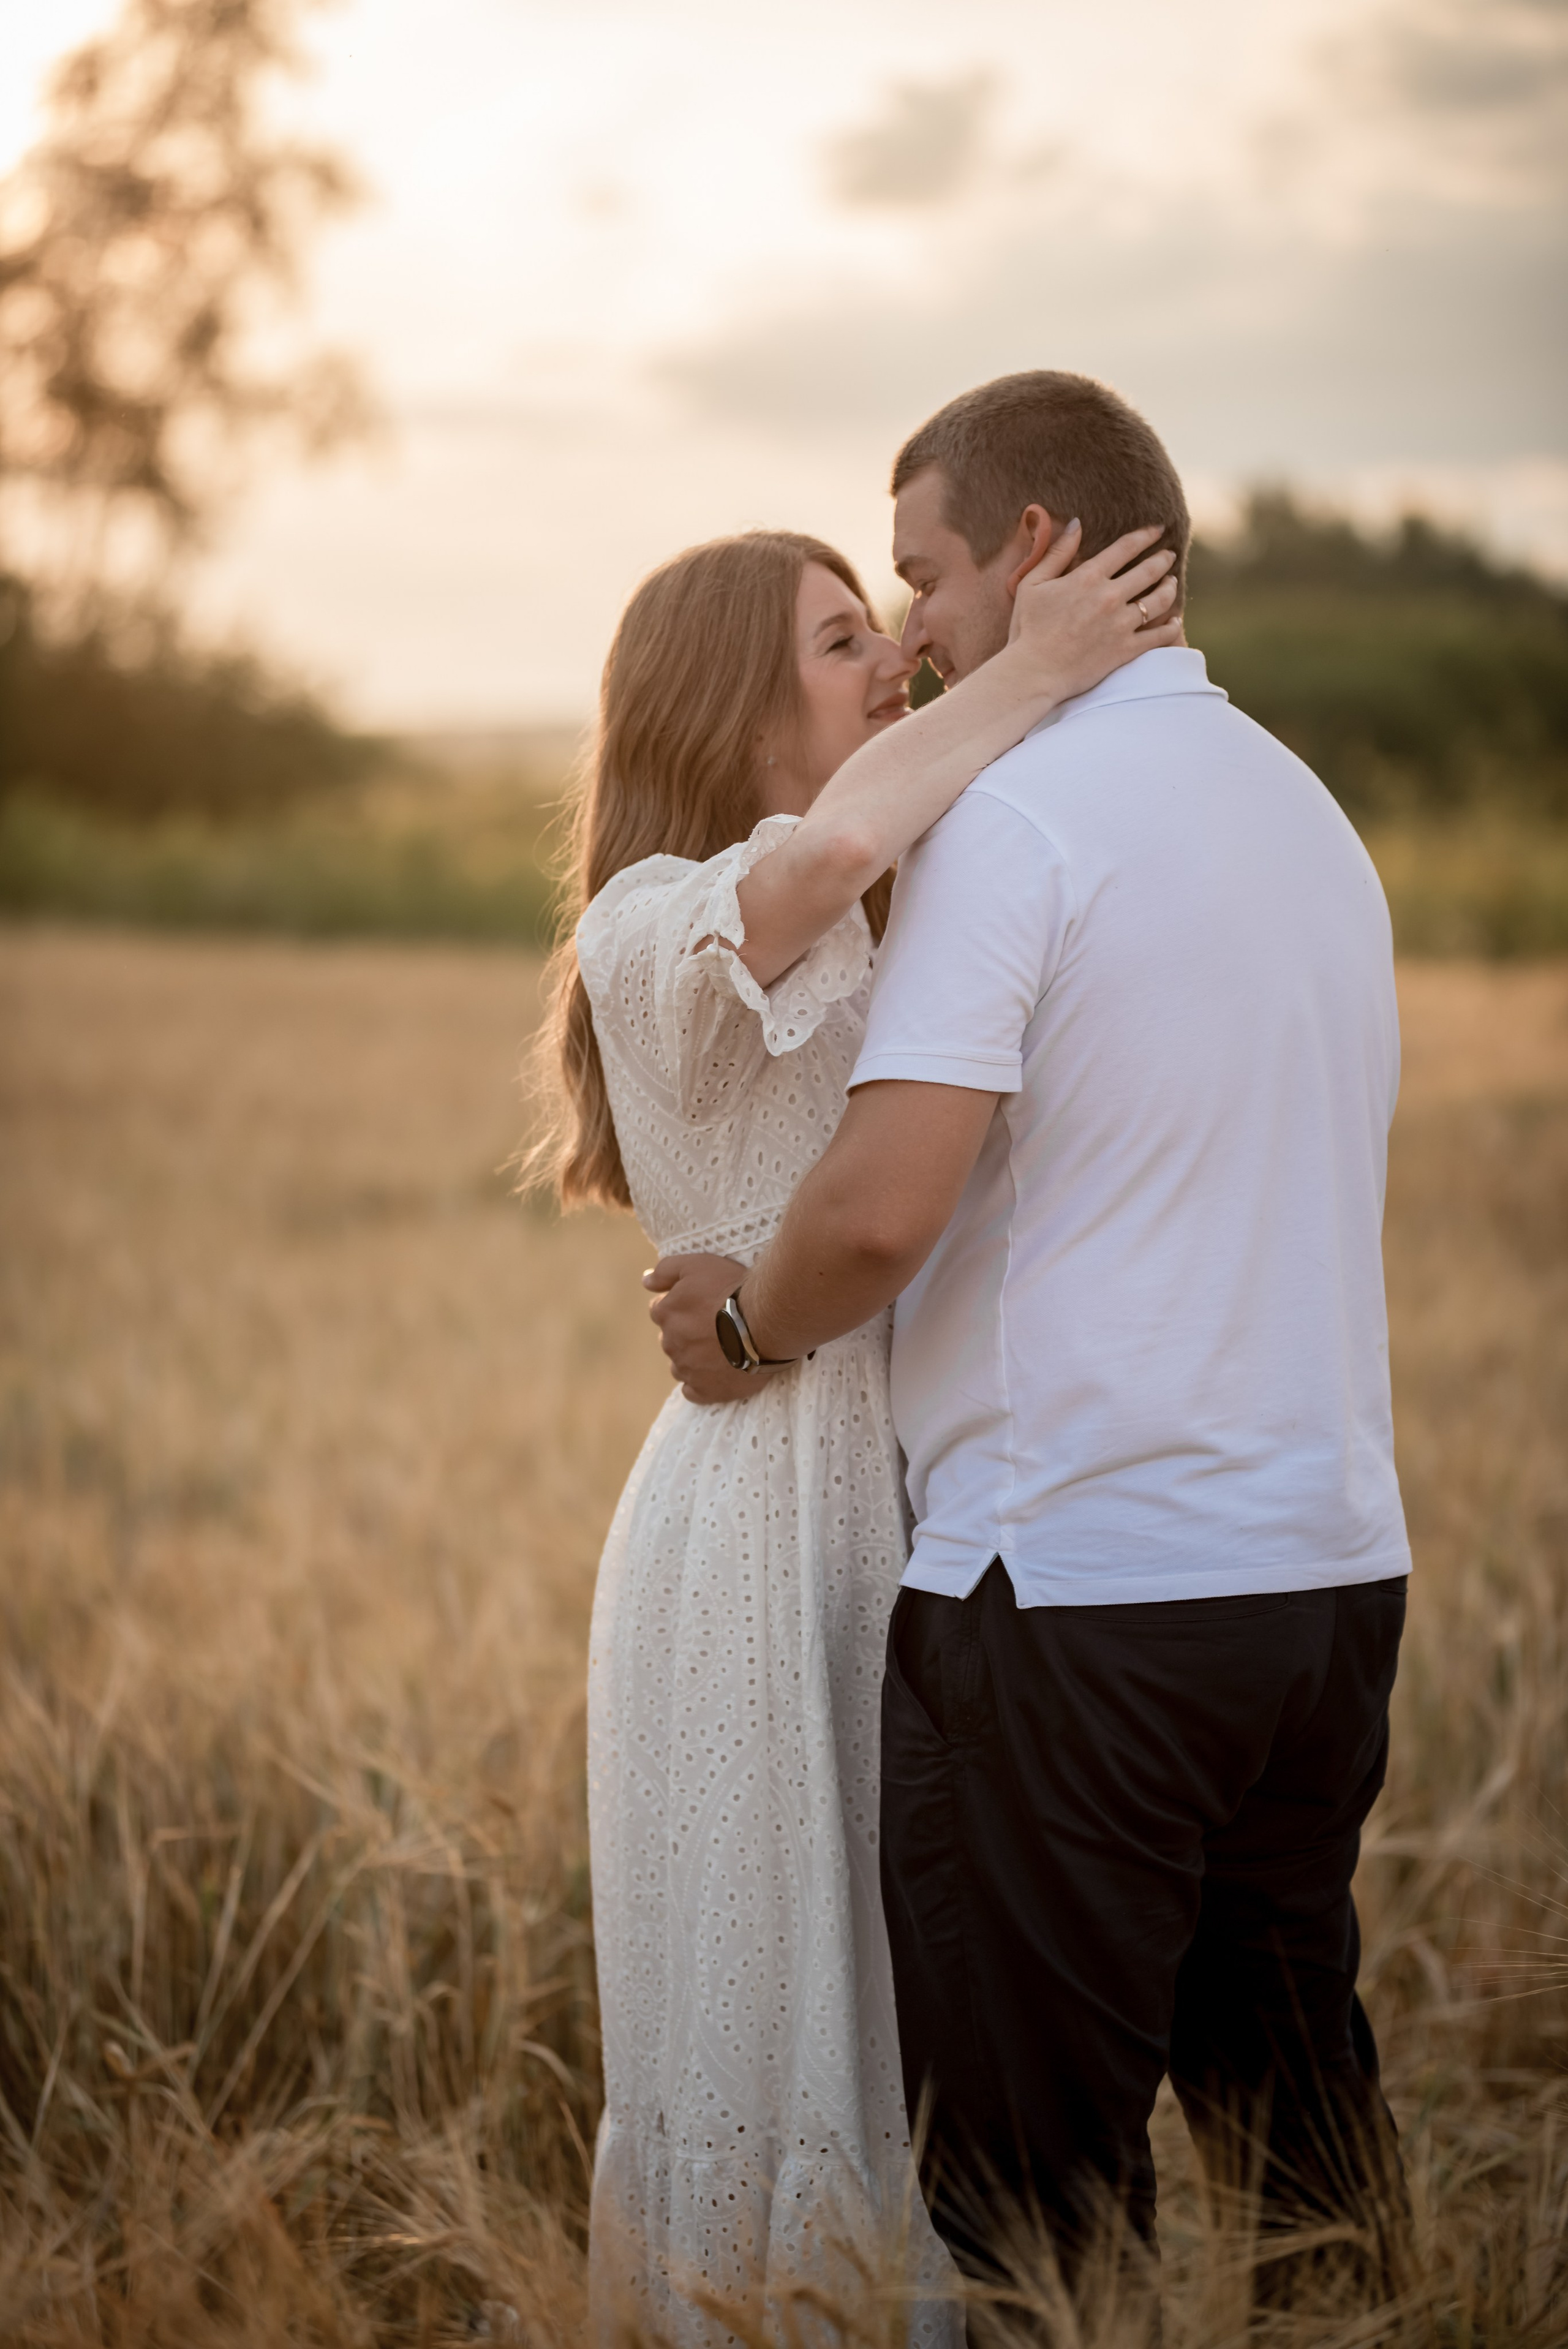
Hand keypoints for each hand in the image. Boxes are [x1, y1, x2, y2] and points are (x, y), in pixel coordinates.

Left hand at [643, 1254, 782, 1403]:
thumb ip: (666, 1270)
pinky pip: (692, 1391)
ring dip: (693, 1358)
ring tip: (720, 1349)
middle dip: (686, 1332)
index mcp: (666, 1314)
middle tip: (714, 1325)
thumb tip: (645, 1281)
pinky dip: (700, 1383)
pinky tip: (715, 1373)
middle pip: (671, 1338)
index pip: (660, 1310)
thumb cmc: (731, 1290)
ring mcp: (687, 1369)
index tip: (700, 1305)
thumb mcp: (697, 1265)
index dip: (680, 1306)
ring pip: (680, 1365)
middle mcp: (670, 1343)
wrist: (764, 1322)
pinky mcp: (705, 1390)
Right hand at [1005, 520, 1182, 694]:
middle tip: (1169, 555)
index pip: (1126, 548)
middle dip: (1163, 560)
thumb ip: (1057, 553)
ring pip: (1160, 601)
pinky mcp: (1126, 650)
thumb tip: (1076, 524)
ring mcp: (1121, 624)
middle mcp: (1110, 597)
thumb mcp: (1032, 584)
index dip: (1145, 535)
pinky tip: (1175, 621)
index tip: (1157, 530)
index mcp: (1088, 577)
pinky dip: (1171, 627)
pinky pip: (1159, 635)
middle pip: (1149, 571)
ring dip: (1170, 588)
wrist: (1033, 673)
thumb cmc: (1027, 629)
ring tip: (1172, 583)